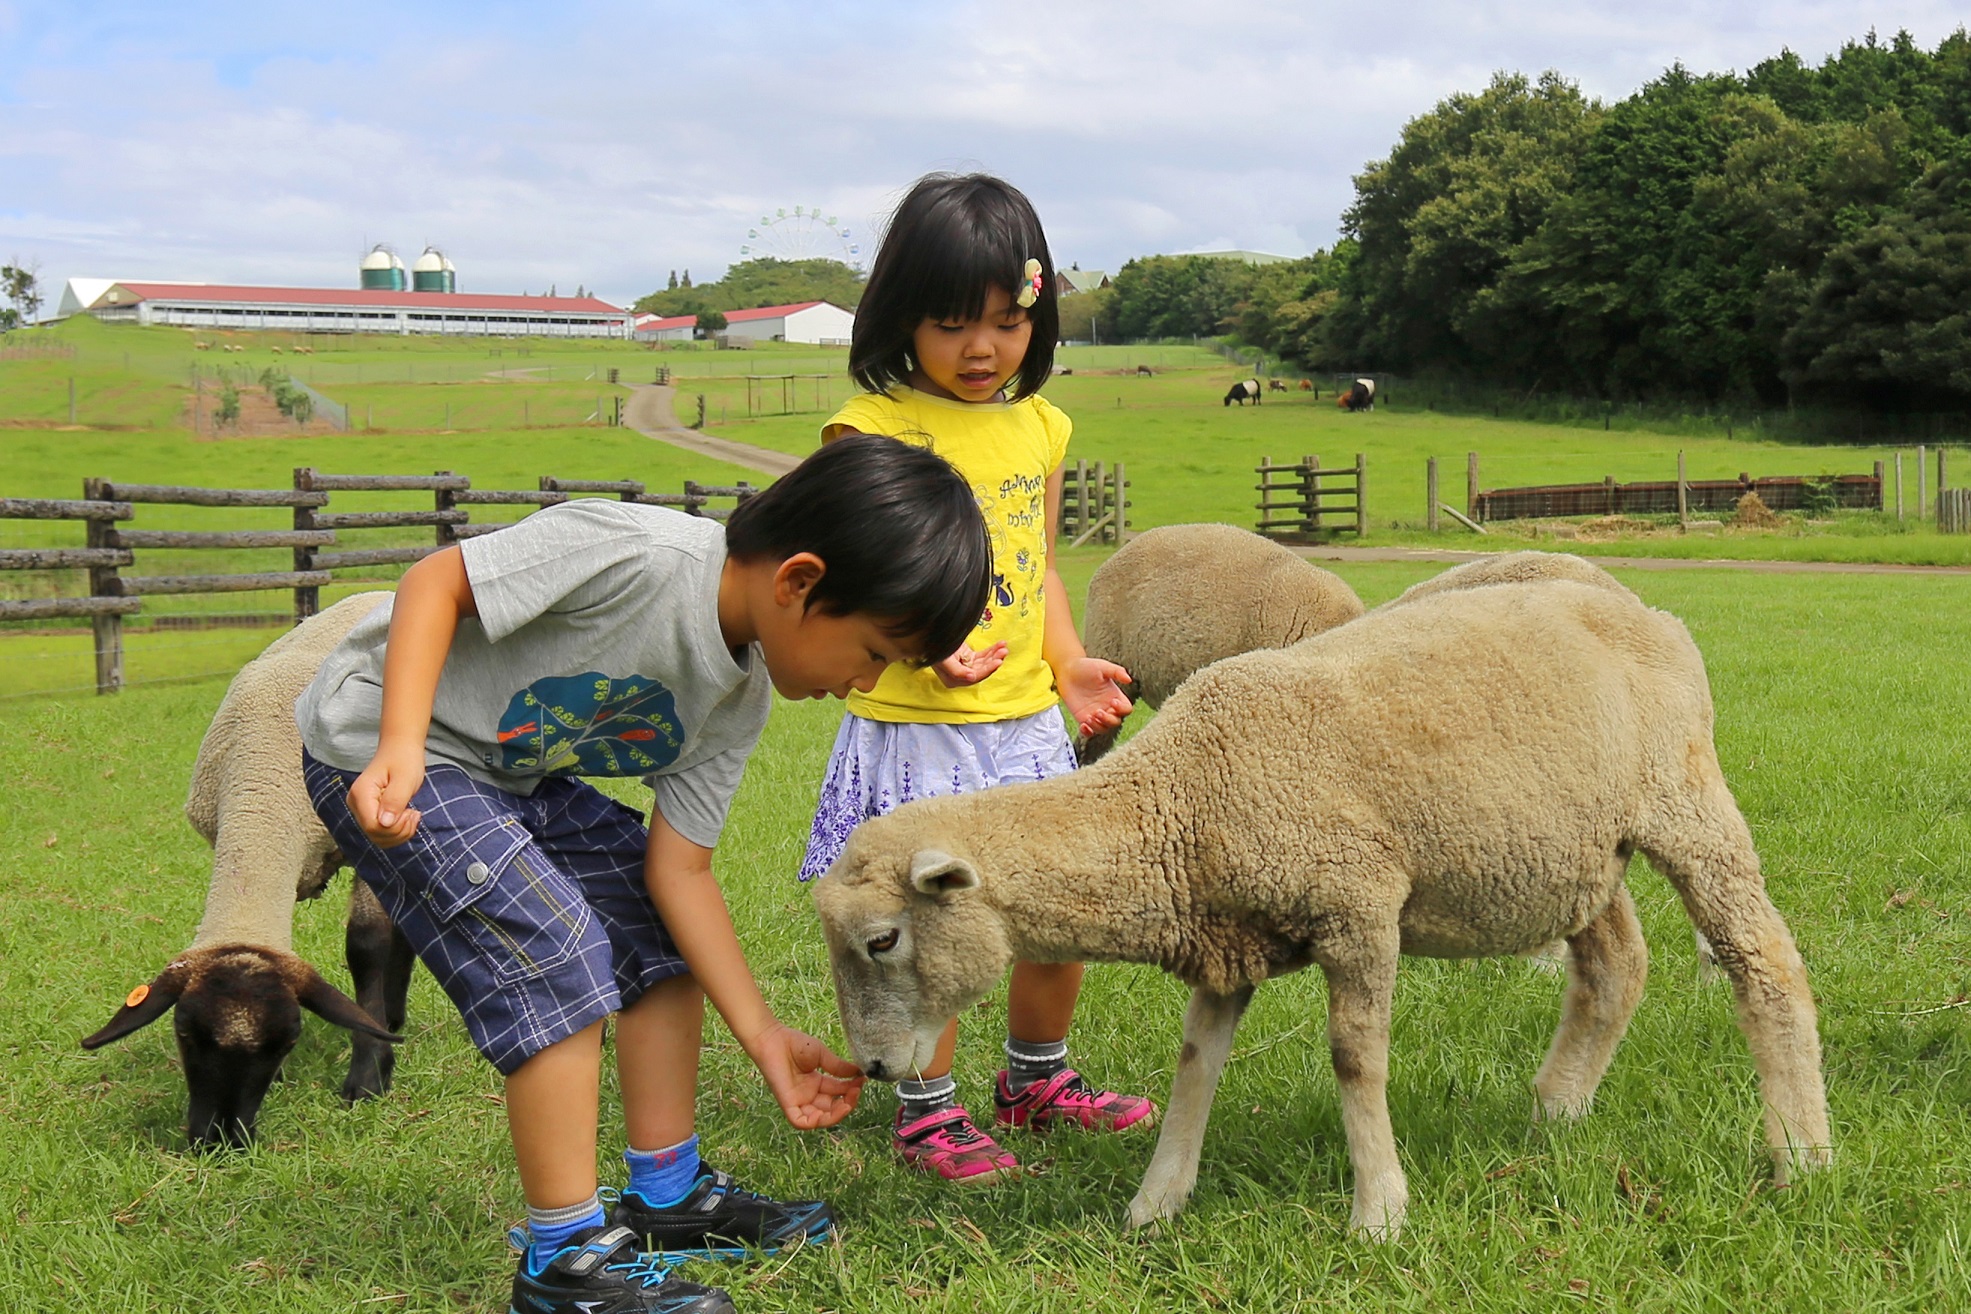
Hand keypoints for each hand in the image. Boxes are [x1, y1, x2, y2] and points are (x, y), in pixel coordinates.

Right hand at [347, 743, 426, 847]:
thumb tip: (385, 824)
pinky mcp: (368, 812)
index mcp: (361, 793)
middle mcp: (355, 803)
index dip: (395, 828)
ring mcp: (360, 809)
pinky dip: (397, 830)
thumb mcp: (405, 779)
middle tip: (414, 814)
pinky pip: (381, 832)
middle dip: (399, 831)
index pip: (373, 826)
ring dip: (400, 832)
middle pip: (375, 834)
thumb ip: (395, 800)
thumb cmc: (404, 759)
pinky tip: (407, 816)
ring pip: (378, 837)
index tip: (412, 813)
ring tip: (412, 814)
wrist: (400, 749)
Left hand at [742, 1021, 865, 1129]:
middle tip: (856, 1090)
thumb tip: (859, 1073)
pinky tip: (826, 1113)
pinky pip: (800, 1121)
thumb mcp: (822, 1055)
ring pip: (819, 1119)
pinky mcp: (787, 1103)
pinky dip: (813, 1122)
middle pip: (831, 1108)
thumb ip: (838, 1067)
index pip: (837, 1093)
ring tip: (847, 1102)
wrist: (772, 1038)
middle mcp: (808, 1094)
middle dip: (847, 1103)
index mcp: (816, 1083)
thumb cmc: (794, 1043)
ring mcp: (798, 1100)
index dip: (851, 1089)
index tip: (862, 1079)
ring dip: (835, 1115)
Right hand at [933, 641, 1008, 687]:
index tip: (998, 661)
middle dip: (994, 660)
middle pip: (982, 670)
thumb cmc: (934, 648)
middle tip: (1003, 651)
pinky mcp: (968, 657)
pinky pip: (983, 655)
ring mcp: (965, 666)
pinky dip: (992, 650)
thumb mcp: (943, 660)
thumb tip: (972, 678)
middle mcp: (961, 675)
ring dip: (995, 654)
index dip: (988, 670)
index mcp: (953, 680)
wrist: (931, 634)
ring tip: (1003, 647)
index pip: (975, 677)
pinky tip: (1000, 644)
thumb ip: (957, 671)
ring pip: (984, 662)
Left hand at [1058, 656, 1132, 737]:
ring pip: (1103, 729)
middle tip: (1098, 712)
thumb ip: (1116, 672)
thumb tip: (1129, 679)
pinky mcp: (1083, 718)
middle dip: (1108, 720)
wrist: (1067, 670)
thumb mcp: (1102, 666)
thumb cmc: (1085, 667)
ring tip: (1088, 717)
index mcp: (1115, 696)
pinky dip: (1088, 733)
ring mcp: (1095, 714)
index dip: (1122, 709)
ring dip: (1098, 726)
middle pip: (1116, 722)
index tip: (1112, 701)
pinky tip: (1083, 725)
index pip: (1126, 709)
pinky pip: (1089, 732)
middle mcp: (1107, 707)